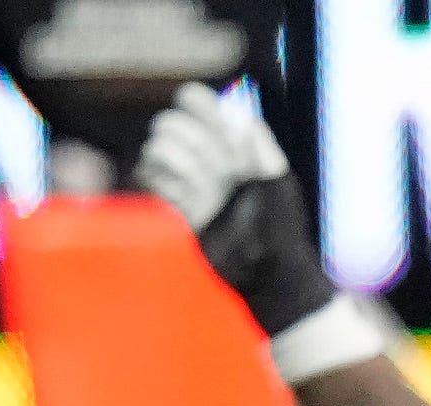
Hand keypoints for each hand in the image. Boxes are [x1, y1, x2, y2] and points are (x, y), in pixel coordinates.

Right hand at [133, 84, 339, 344]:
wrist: (270, 276)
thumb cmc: (282, 230)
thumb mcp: (279, 182)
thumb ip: (260, 145)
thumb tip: (236, 115)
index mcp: (228, 148)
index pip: (196, 105)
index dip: (195, 103)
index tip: (202, 111)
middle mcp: (202, 162)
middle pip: (168, 123)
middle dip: (186, 136)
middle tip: (214, 163)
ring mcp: (184, 186)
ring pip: (155, 148)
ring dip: (177, 160)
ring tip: (204, 185)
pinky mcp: (172, 211)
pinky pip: (149, 181)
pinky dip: (166, 182)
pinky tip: (190, 197)